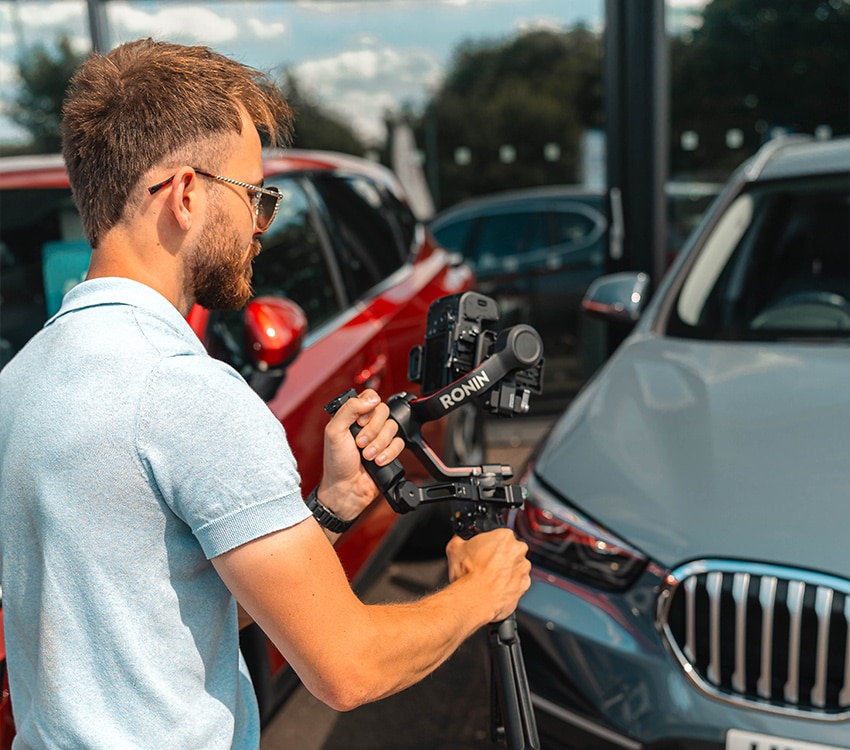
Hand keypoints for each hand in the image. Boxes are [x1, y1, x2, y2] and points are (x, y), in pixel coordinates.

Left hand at [317, 389, 404, 521]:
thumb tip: (371, 399)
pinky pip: (399, 443)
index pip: (370, 397)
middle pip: (384, 411)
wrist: (346, 489)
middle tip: (360, 443)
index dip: (369, 408)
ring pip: (393, 428)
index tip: (359, 422)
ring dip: (379, 444)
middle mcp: (367, 424)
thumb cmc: (336, 463)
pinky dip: (388, 454)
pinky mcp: (390, 451)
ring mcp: (379, 438)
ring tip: (367, 456)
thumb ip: (349, 409)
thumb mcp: (334, 432)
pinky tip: (377, 462)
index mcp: (352, 415)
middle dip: (372, 430)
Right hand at [446, 529, 530, 622]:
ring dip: (504, 571)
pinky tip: (494, 588)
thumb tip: (459, 538)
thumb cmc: (467, 575)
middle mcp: (518, 551)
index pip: (498, 535)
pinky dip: (508, 585)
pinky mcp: (524, 586)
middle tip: (483, 565)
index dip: (488, 543)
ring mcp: (523, 569)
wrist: (473, 600)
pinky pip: (517, 583)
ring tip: (487, 579)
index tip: (482, 551)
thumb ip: (460, 538)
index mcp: (504, 536)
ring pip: (514, 567)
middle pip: (509, 550)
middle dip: (498, 556)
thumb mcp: (454, 548)